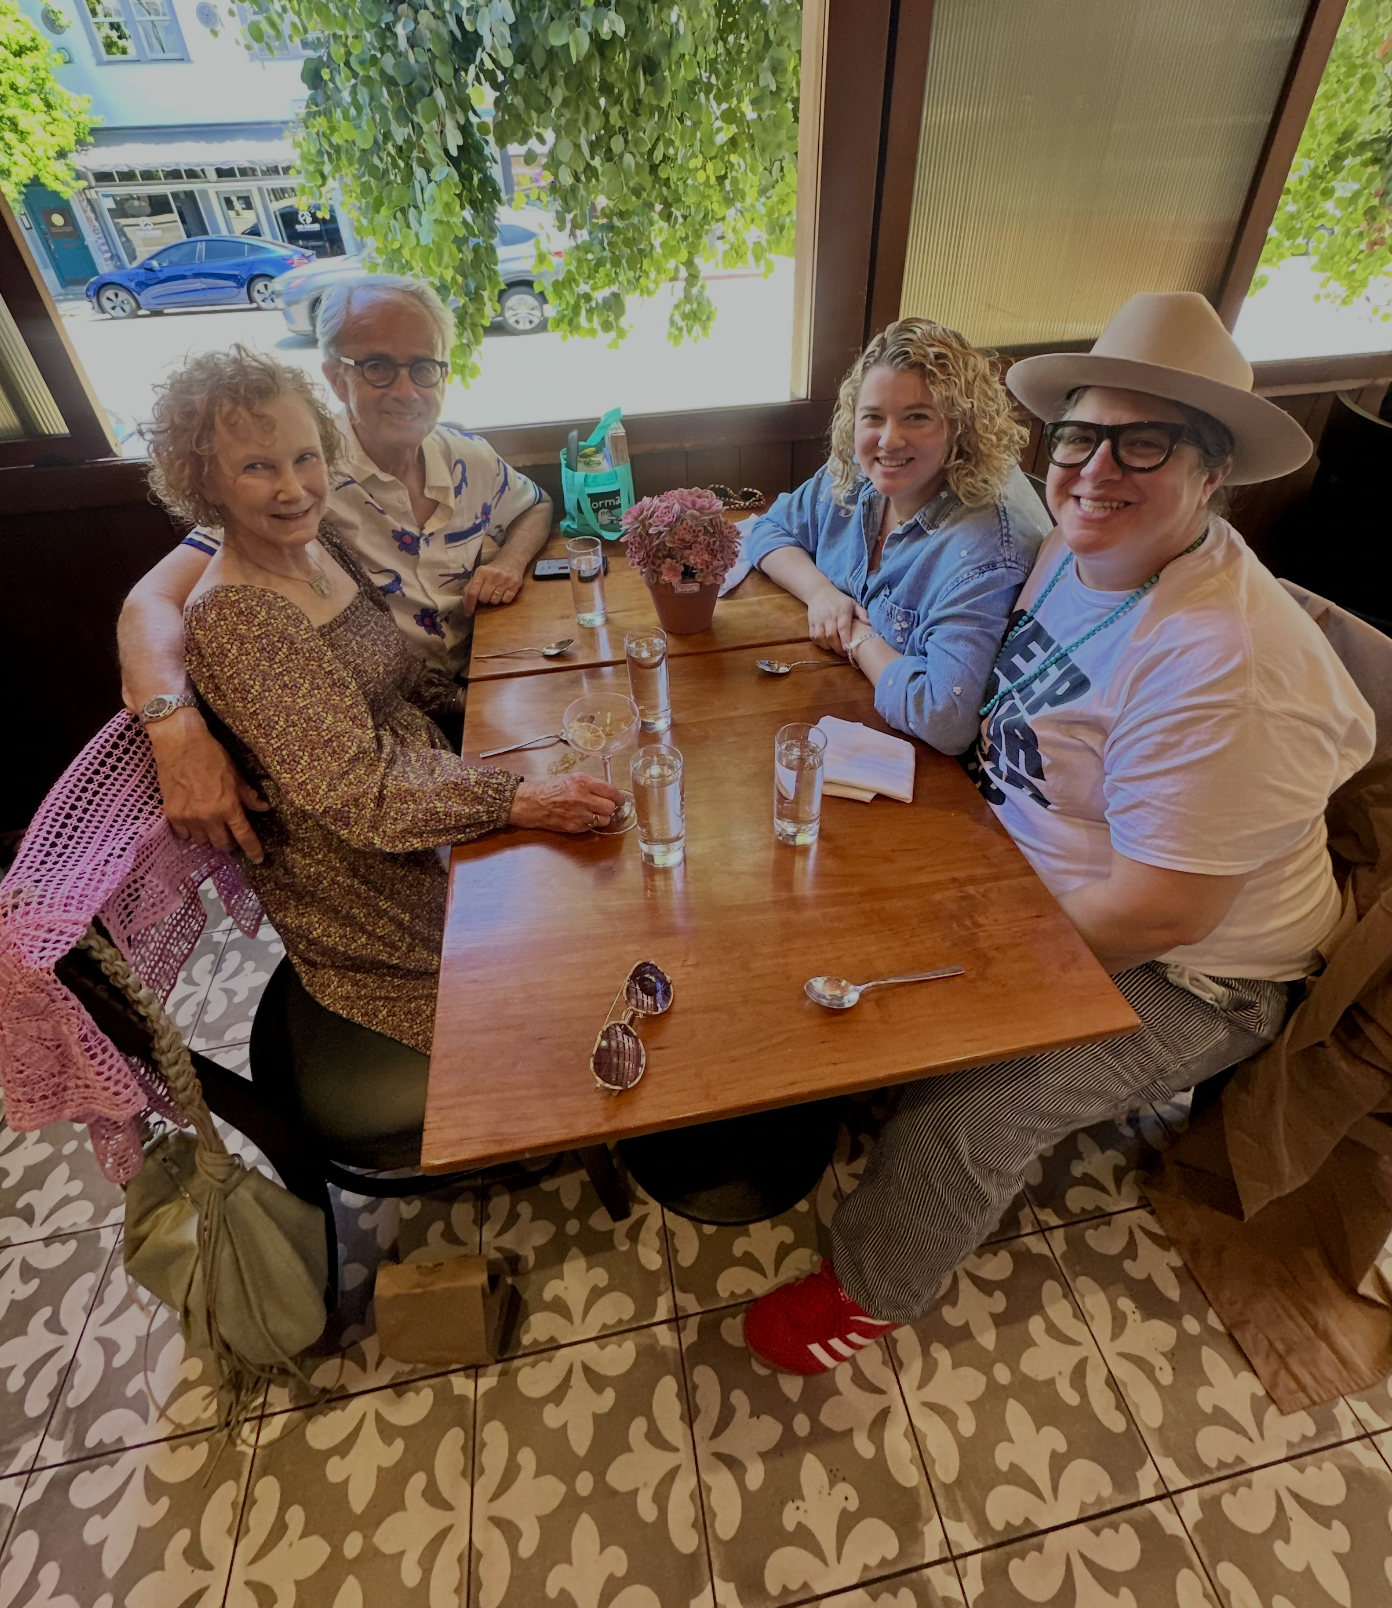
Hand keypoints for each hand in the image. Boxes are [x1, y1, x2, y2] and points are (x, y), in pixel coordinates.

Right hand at [147, 709, 268, 862]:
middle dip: (229, 842)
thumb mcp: (235, 774)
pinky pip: (183, 834)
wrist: (179, 743)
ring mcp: (189, 817)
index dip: (253, 850)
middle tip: (229, 833)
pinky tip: (193, 820)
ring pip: (202, 841)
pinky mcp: (172, 814)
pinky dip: (190, 831)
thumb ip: (248, 795)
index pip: (244, 836)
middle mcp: (209, 816)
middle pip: (222, 844)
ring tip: (209, 823)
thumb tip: (263, 808)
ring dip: (208, 835)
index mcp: (228, 806)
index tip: (258, 859)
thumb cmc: (211, 755)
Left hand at [462, 560, 525, 614]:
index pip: (472, 592)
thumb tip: (465, 603)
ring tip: (496, 592)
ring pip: (495, 601)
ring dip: (494, 600)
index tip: (467, 613)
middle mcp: (493, 575)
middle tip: (487, 593)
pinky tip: (504, 592)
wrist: (512, 560)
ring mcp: (505, 580)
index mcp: (481, 572)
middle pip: (483, 598)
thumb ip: (471, 586)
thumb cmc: (492, 570)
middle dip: (484, 599)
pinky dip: (504, 599)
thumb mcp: (480, 574)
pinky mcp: (515, 584)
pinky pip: (506, 601)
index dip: (469, 604)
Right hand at [508, 775, 622, 833]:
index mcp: (582, 782)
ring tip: (594, 813)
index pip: (610, 791)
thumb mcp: (572, 778)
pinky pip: (592, 827)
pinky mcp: (575, 826)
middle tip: (607, 806)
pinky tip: (583, 818)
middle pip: (610, 807)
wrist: (534, 803)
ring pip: (604, 819)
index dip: (619, 797)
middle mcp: (582, 797)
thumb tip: (609, 791)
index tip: (620, 799)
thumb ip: (591, 783)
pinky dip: (591, 823)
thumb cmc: (552, 789)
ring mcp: (578, 813)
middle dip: (611, 807)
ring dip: (602, 817)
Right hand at [805, 582, 858, 653]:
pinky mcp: (811, 623)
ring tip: (834, 648)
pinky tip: (826, 644)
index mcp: (841, 612)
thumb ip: (862, 614)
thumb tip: (870, 624)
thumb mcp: (853, 603)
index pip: (843, 628)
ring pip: (821, 637)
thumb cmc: (839, 600)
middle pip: (831, 635)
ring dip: (828, 646)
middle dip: (837, 647)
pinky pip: (813, 637)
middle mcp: (829, 616)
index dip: (845, 640)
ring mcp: (818, 620)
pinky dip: (819, 643)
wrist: (819, 592)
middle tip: (844, 653)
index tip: (848, 649)